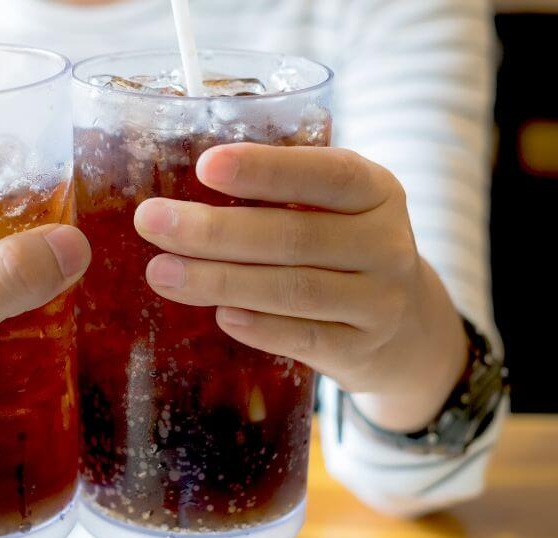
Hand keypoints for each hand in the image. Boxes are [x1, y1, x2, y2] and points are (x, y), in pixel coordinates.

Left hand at [134, 144, 467, 431]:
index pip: (325, 174)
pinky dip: (261, 327)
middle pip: (294, 236)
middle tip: (151, 221)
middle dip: (214, 230)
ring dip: (220, 280)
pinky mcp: (362, 349)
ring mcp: (380, 301)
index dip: (265, 169)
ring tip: (161, 272)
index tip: (204, 166)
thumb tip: (179, 190)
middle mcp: (386, 243)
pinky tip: (220, 316)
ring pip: (294, 289)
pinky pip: (306, 338)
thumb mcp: (332, 209)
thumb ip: (280, 195)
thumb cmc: (341, 249)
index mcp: (376, 190)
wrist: (406, 329)